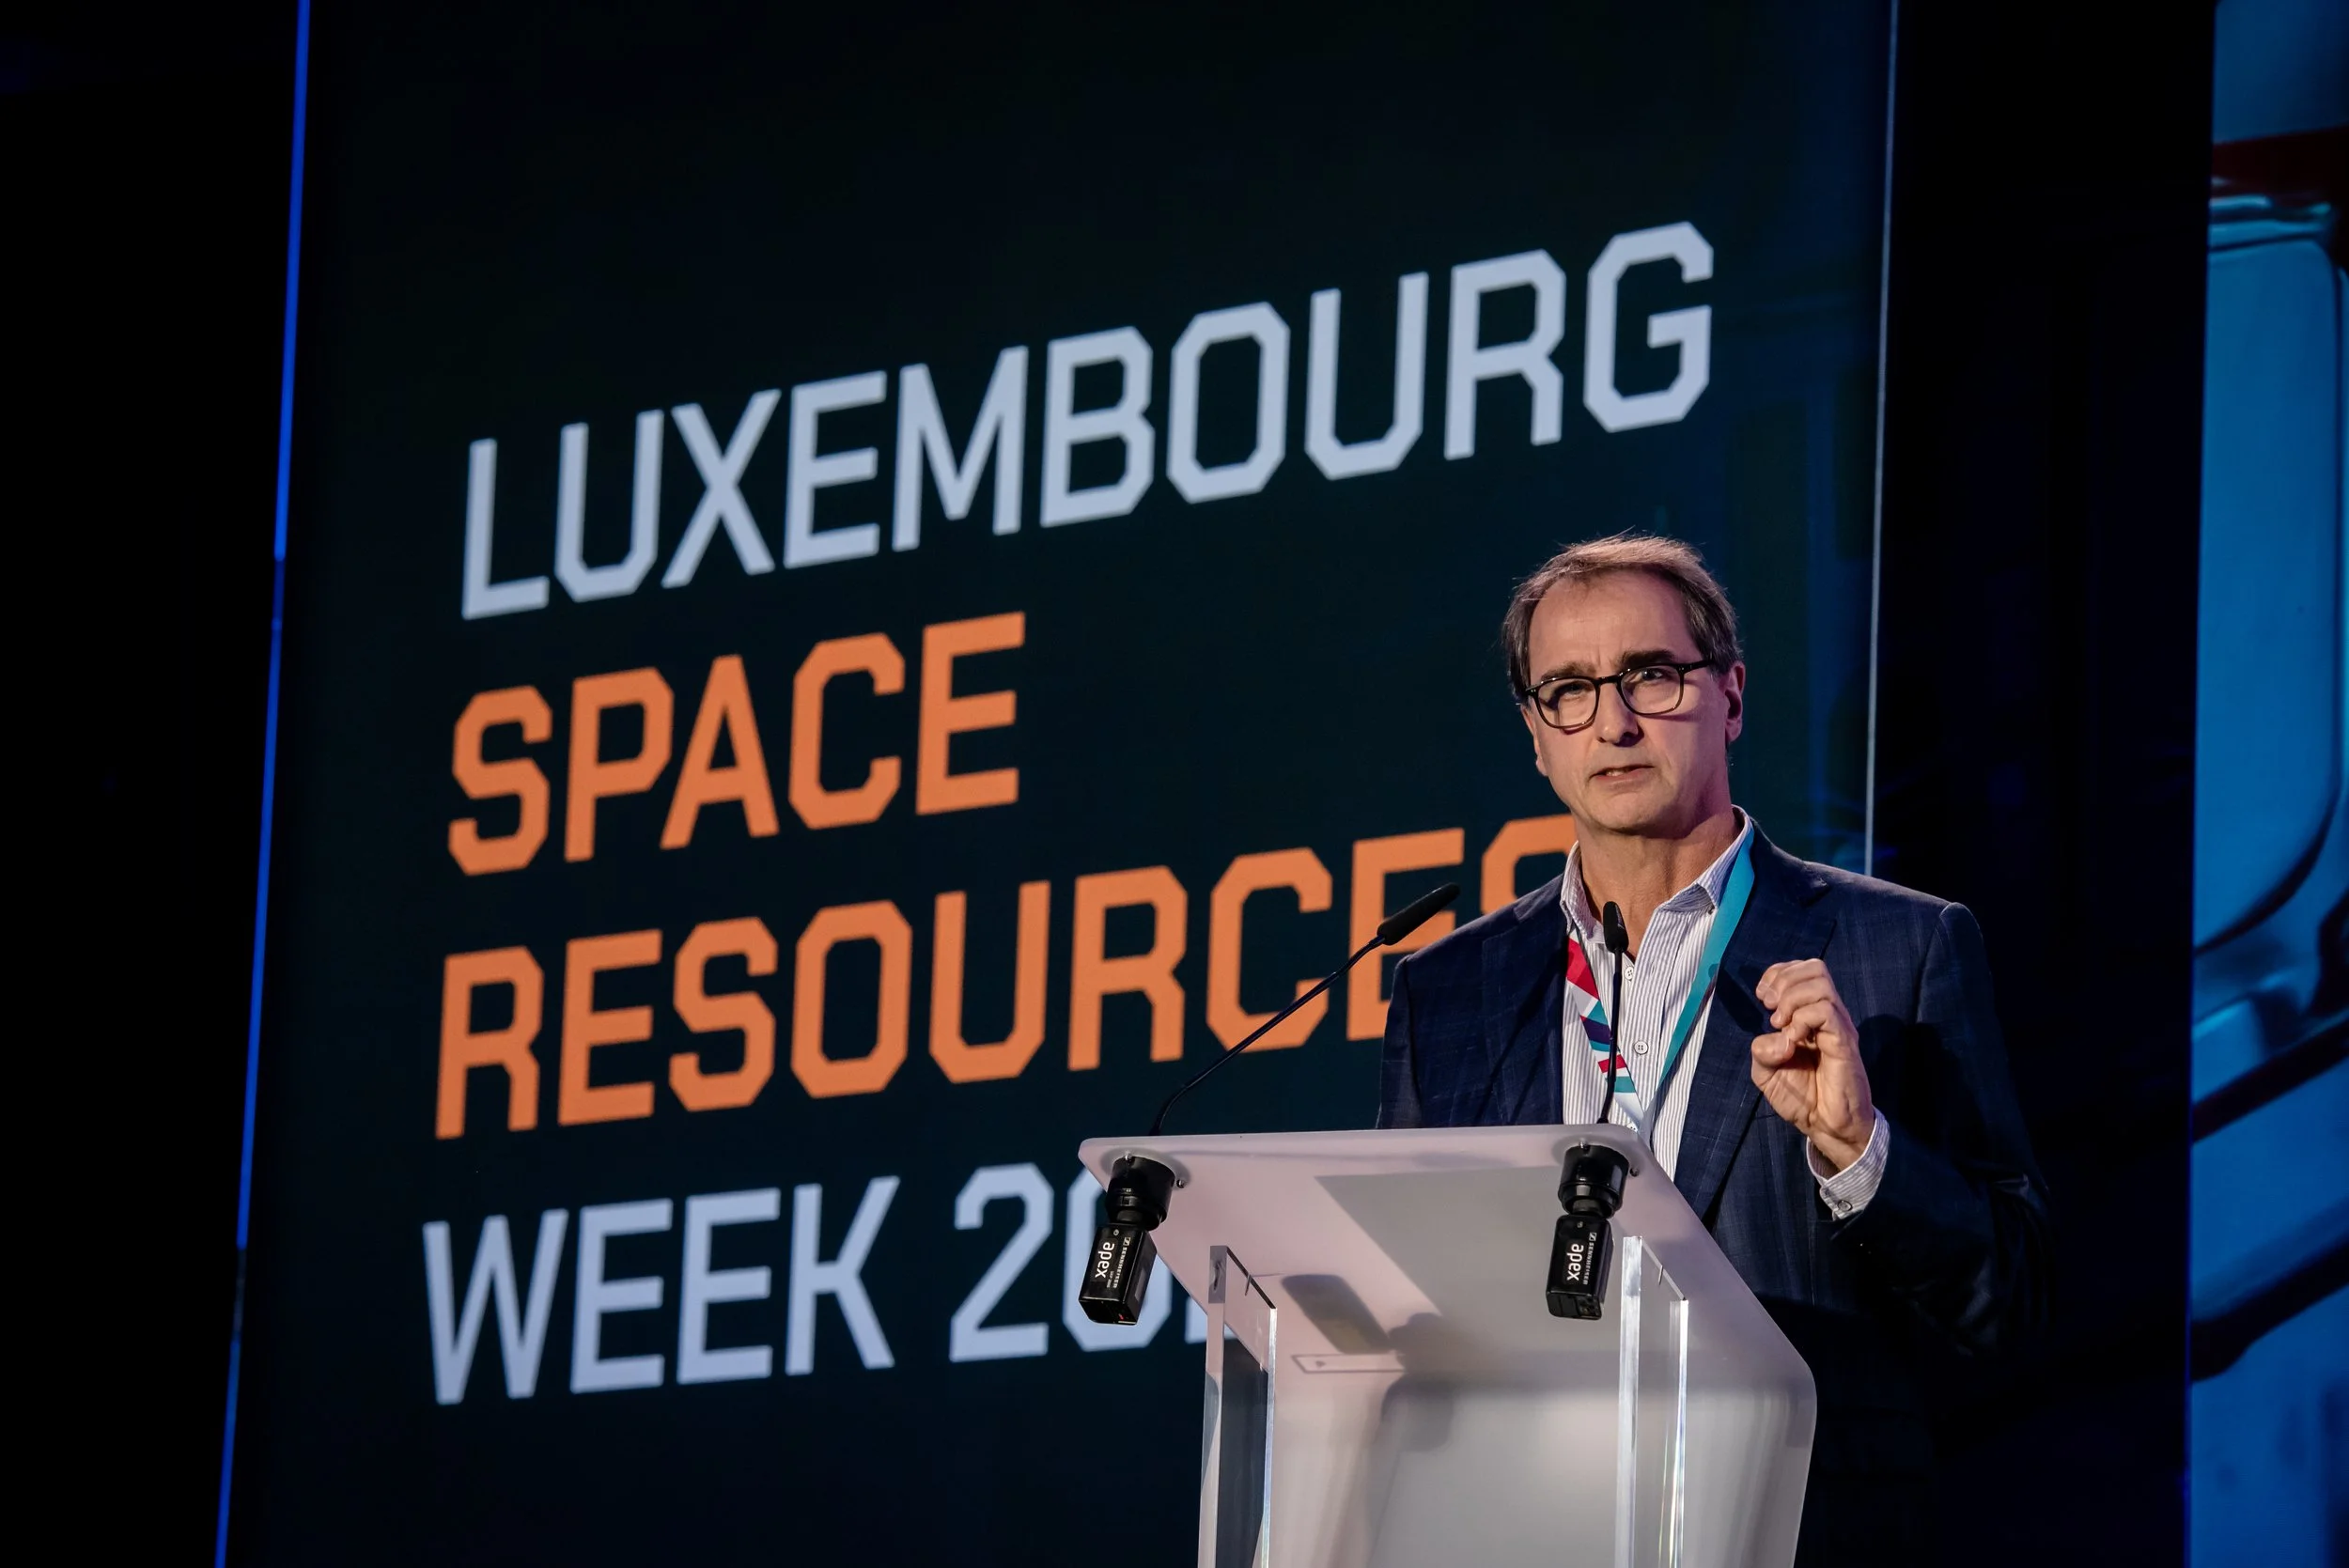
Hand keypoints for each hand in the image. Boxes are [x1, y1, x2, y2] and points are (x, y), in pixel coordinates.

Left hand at [1750, 959, 1874, 1170]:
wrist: (1827, 1127)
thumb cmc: (1801, 1098)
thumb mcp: (1765, 1073)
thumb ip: (1760, 1050)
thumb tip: (1774, 1035)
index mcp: (1811, 1015)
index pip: (1802, 969)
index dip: (1777, 974)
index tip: (1762, 997)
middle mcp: (1828, 1016)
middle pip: (1815, 967)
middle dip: (1783, 981)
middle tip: (1770, 1008)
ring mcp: (1838, 1027)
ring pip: (1820, 984)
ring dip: (1791, 998)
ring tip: (1780, 1024)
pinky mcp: (1844, 1042)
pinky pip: (1826, 1011)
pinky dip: (1802, 1018)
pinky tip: (1792, 1039)